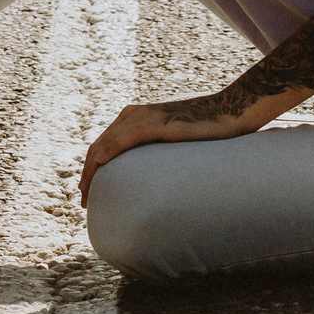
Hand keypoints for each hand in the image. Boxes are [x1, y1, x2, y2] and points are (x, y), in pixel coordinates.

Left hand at [77, 96, 266, 206]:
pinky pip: (125, 137)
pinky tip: (101, 165)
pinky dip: (109, 151)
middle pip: (99, 146)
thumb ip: (159, 154)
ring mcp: (144, 117)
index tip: (89, 193)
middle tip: (84, 202)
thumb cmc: (207, 130)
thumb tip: (155, 182)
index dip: (91, 168)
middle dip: (87, 175)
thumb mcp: (175, 142)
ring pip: (105, 144)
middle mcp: (134, 114)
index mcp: (135, 117)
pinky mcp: (156, 123)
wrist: (229, 112)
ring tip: (88, 196)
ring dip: (92, 170)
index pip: (104, 144)